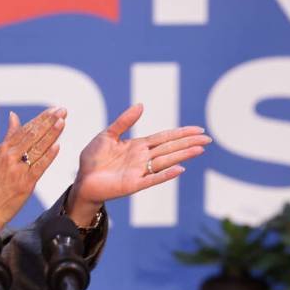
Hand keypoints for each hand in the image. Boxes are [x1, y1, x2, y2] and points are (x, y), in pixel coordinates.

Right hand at [0, 107, 65, 231]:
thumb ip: (9, 137)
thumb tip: (14, 116)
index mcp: (3, 150)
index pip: (25, 130)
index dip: (41, 119)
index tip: (53, 109)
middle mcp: (9, 157)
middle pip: (32, 136)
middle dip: (48, 122)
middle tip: (62, 111)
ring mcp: (17, 170)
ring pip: (37, 148)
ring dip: (51, 134)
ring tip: (62, 122)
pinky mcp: (25, 184)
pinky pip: (39, 167)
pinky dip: (48, 156)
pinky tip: (57, 146)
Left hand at [67, 103, 210, 224]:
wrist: (82, 181)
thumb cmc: (93, 159)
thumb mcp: (106, 135)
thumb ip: (124, 122)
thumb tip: (141, 105)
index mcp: (138, 146)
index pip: (164, 137)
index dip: (181, 133)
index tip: (199, 129)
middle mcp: (142, 158)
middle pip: (170, 148)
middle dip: (188, 143)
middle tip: (207, 139)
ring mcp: (139, 171)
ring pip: (166, 161)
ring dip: (183, 156)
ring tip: (200, 150)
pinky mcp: (133, 184)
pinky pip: (152, 179)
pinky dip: (166, 174)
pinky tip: (180, 169)